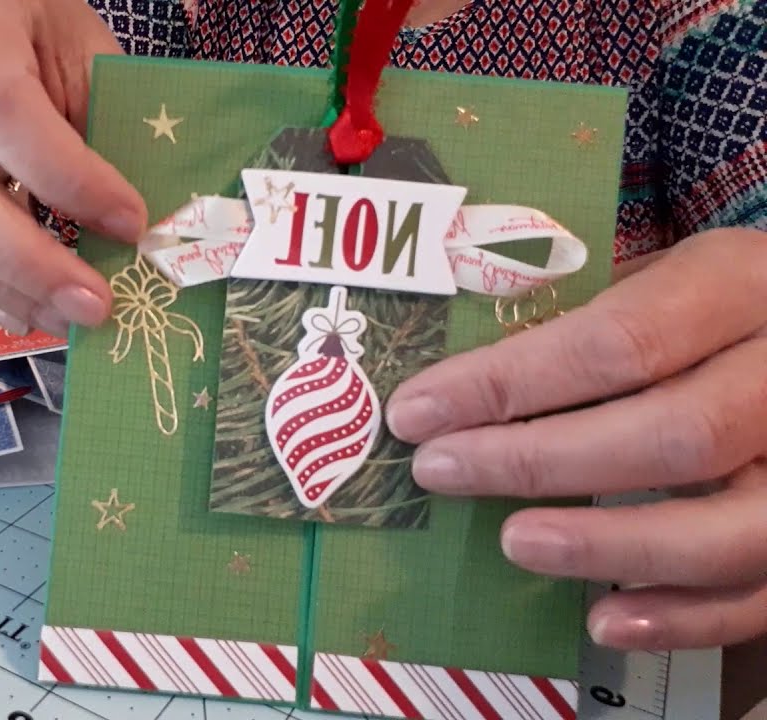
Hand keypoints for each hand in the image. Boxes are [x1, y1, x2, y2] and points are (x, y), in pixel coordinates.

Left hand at [386, 227, 766, 650]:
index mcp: (740, 285)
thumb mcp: (668, 279)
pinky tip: (604, 619)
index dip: (508, 383)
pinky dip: (682, 616)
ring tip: (513, 542)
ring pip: (730, 527)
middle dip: (539, 460)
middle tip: (441, 470)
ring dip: (608, 544)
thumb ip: (588, 320)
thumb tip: (457, 385)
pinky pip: (762, 590)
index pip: (617, 342)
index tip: (418, 410)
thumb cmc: (720, 308)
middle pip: (674, 434)